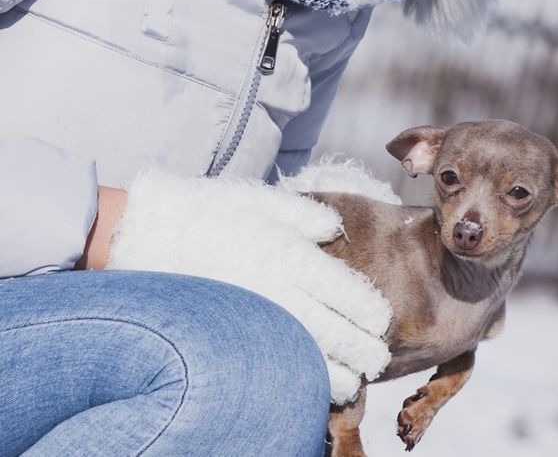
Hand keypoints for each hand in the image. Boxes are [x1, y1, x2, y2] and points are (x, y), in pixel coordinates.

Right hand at [107, 170, 391, 403]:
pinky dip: (300, 382)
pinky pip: (275, 367)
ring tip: (356, 381)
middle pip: (338, 334)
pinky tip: (310, 387)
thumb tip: (335, 229)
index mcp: (295, 257)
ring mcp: (258, 320)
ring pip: (311, 361)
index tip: (379, 320)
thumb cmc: (208, 212)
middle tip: (379, 359)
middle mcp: (283, 294)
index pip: (349, 294)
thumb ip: (306, 215)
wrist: (149, 236)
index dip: (371, 312)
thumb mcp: (261, 200)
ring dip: (340, 376)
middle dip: (366, 351)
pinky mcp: (234, 336)